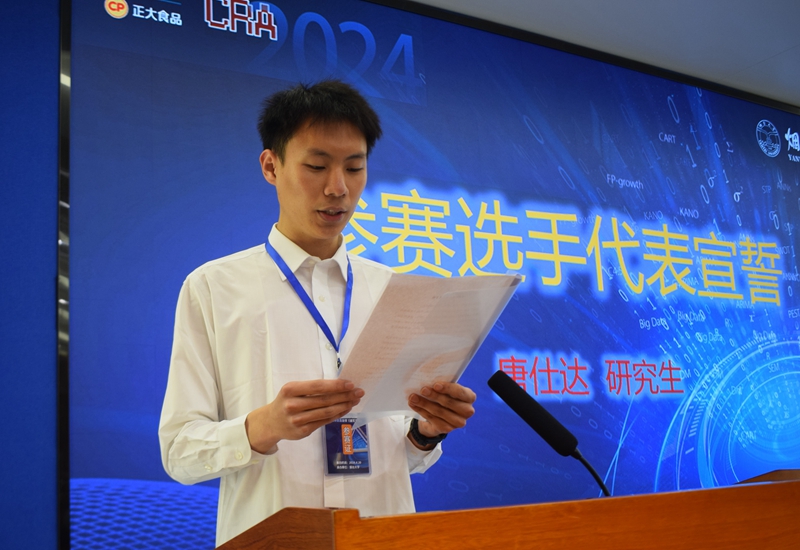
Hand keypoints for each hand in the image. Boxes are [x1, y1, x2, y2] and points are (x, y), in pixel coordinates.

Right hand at [245, 379, 363, 453]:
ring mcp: (297, 420)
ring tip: (355, 400)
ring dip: (344, 405)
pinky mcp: (302, 431)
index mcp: (290, 389)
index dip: (336, 385)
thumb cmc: (287, 401)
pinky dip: (337, 415)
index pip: (317, 386)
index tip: (351, 384)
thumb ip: (312, 388)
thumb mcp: (293, 390)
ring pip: (326, 412)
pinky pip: (324, 421)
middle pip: (324, 400)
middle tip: (359, 392)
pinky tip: (345, 409)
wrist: (271, 422)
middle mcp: (292, 405)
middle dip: (345, 395)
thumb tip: (340, 385)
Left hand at [407, 381, 475, 443]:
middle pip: (449, 403)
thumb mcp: (446, 389)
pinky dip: (421, 411)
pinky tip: (413, 405)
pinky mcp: (447, 429)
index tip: (436, 385)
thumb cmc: (444, 396)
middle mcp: (467, 411)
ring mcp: (458, 422)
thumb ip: (441, 385)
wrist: (440, 415)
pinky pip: (432, 419)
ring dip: (424, 403)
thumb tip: (427, 378)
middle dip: (434, 395)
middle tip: (422, 390)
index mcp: (469, 397)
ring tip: (413, 397)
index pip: (461, 392)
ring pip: (439, 411)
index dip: (448, 388)